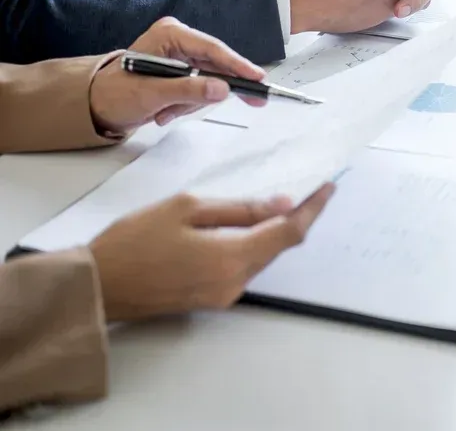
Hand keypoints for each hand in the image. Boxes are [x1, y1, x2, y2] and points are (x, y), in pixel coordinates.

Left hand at [89, 17, 265, 132]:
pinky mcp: (181, 71)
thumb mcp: (153, 94)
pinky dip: (186, 104)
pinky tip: (166, 111)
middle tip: (255, 102)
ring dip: (191, 102)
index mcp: (170, 35)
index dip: (239, 65)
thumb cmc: (115, 95)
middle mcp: (177, 40)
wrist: (95, 107)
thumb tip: (223, 89)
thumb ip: (189, 91)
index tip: (259, 79)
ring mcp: (180, 56)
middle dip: (212, 90)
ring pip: (210, 81)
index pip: (213, 49)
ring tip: (166, 111)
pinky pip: (200, 89)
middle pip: (217, 65)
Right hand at [90, 183, 334, 321]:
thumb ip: (239, 208)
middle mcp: (235, 283)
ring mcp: (224, 295)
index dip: (313, 208)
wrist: (97, 286)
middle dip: (297, 217)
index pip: (289, 232)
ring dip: (275, 232)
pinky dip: (254, 245)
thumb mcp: (186, 208)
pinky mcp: (212, 299)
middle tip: (309, 188)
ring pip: (263, 257)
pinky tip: (251, 225)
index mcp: (232, 259)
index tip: (328, 186)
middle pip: (279, 247)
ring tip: (282, 201)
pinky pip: (244, 267)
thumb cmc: (133, 242)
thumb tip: (282, 204)